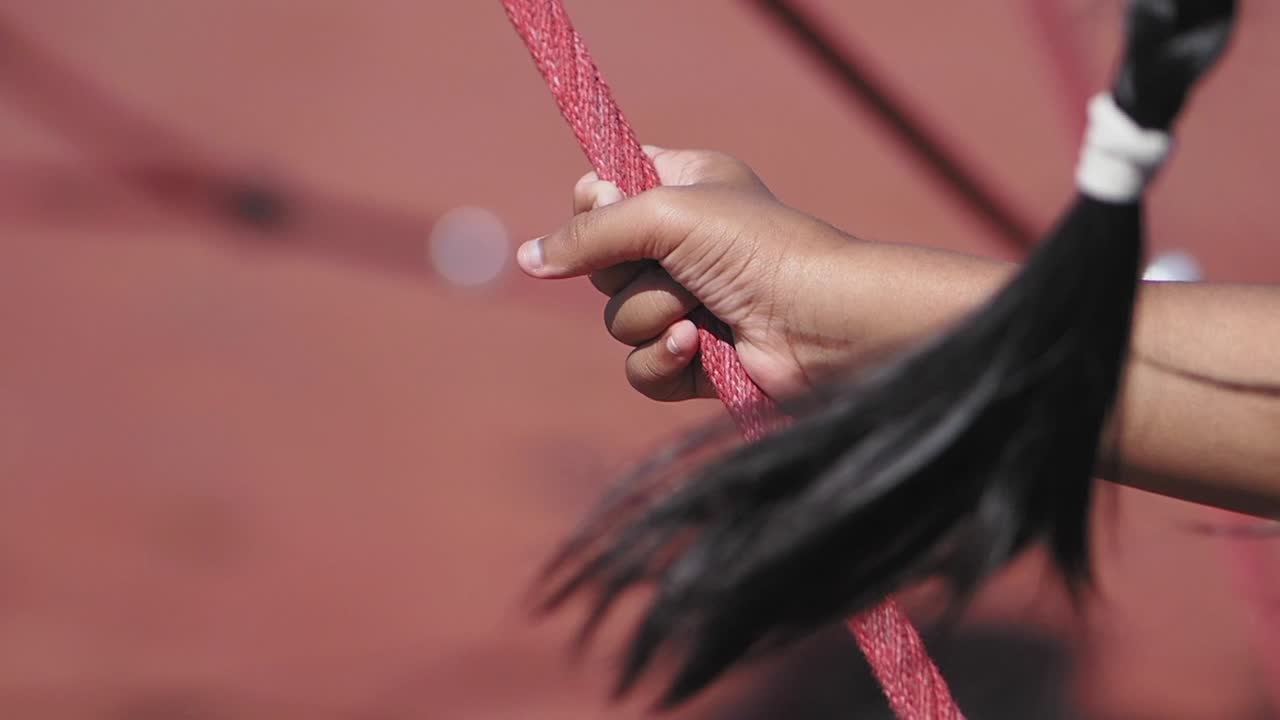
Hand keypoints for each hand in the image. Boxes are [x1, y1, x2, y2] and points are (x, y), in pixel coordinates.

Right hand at [516, 147, 1007, 401]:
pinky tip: (699, 349)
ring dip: (652, 317)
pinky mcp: (696, 361)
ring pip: (617, 320)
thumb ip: (589, 232)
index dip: (595, 204)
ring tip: (700, 312)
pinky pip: (640, 368)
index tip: (607, 206)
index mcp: (684, 187)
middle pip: (600, 263)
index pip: (604, 190)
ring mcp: (689, 304)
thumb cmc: (758, 249)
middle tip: (675, 265)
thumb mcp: (666, 213)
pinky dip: (662, 361)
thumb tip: (526, 260)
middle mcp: (684, 244)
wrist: (822, 325)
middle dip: (630, 271)